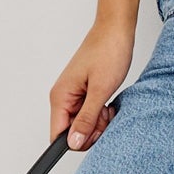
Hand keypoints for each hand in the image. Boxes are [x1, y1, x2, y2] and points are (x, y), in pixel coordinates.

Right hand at [52, 17, 135, 148]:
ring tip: (108, 105)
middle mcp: (63, 97)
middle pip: (72, 132)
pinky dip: (101, 113)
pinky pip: (89, 113)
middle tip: (106, 114)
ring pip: (83, 123)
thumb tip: (73, 142)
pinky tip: (108, 103)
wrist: (116, 30)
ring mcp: (73, 95)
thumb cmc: (108, 52)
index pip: (57, 135)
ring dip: (98, 121)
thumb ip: (86, 119)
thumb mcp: (100, 90)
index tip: (94, 135)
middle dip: (92, 130)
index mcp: (60, 96)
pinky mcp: (84, 92)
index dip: (76, 141)